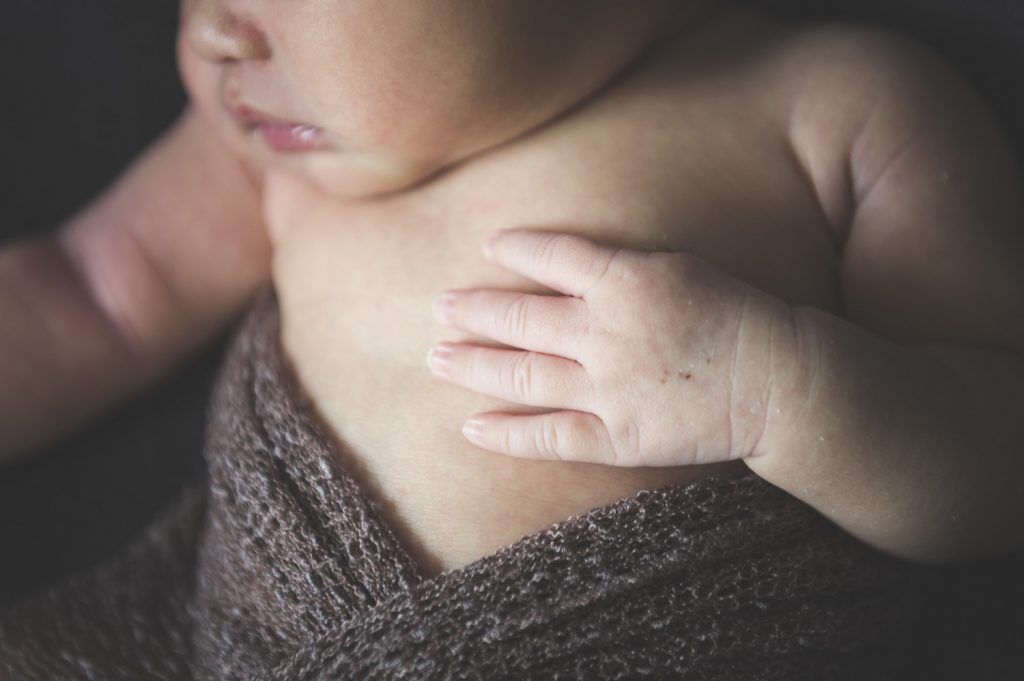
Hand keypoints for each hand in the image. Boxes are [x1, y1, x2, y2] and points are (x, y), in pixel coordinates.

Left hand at [427, 229, 795, 466]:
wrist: (781, 381)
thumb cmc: (737, 315)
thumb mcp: (681, 268)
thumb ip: (618, 269)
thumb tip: (561, 269)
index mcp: (627, 281)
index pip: (553, 256)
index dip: (514, 249)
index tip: (487, 247)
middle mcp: (607, 332)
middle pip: (521, 318)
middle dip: (474, 310)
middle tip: (440, 305)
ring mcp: (609, 388)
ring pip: (522, 375)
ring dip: (472, 365)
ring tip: (436, 357)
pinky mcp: (618, 437)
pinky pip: (550, 437)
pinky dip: (507, 434)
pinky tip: (471, 427)